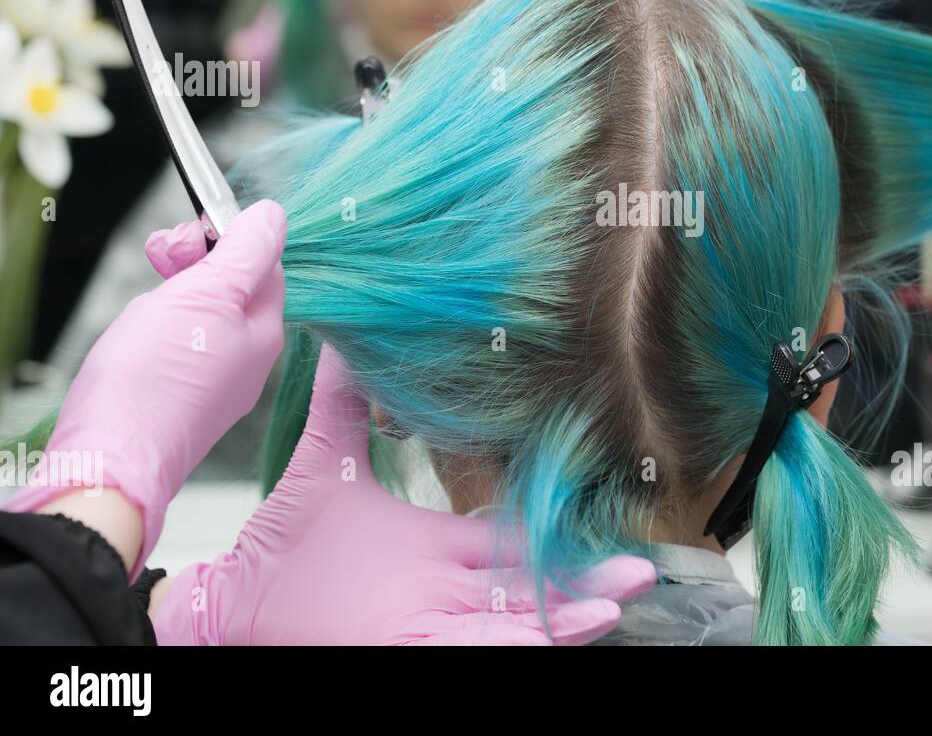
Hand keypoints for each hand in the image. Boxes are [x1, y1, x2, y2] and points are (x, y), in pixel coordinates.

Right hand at [4, 201, 286, 579]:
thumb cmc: (154, 379)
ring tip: (147, 299)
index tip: (192, 232)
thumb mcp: (207, 295)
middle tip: (162, 257)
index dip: (228, 237)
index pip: (265, 265)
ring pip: (205, 314)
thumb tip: (273, 216)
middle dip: (196, 262)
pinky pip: (183, 345)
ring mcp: (218, 382)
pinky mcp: (185, 399)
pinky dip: (161, 326)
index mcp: (265, 332)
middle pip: (234, 288)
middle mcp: (250, 360)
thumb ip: (245, 253)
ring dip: (175, 292)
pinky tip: (139, 334)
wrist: (111, 458)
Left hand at [150, 345, 658, 644]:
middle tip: (641, 569)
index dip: (554, 532)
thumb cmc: (279, 551)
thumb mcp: (324, 467)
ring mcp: (433, 620)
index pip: (508, 540)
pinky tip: (557, 634)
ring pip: (517, 620)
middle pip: (531, 583)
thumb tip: (345, 343)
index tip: (595, 514)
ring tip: (617, 601)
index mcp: (436, 546)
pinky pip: (477, 647)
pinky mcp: (412, 646)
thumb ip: (343, 406)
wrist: (233, 596)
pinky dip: (520, 641)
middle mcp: (445, 588)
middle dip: (587, 579)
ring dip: (569, 613)